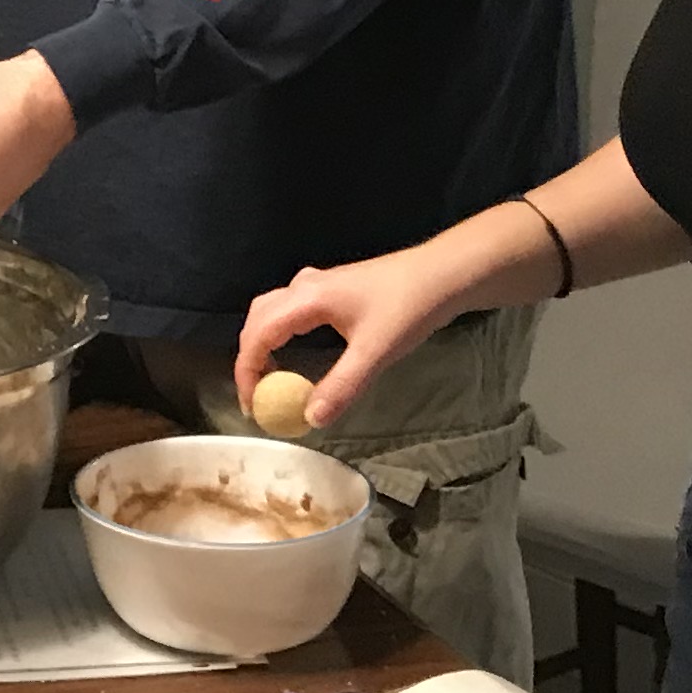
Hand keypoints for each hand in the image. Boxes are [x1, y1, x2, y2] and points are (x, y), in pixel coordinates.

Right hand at [234, 247, 468, 430]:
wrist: (444, 273)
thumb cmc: (409, 307)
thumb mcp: (375, 353)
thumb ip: (341, 386)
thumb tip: (310, 419)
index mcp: (307, 298)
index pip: (258, 335)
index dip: (247, 372)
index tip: (252, 406)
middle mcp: (305, 286)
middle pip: (257, 318)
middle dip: (250, 358)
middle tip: (258, 396)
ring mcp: (319, 283)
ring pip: (272, 310)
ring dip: (263, 343)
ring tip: (272, 378)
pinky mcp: (333, 288)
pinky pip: (290, 309)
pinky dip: (280, 333)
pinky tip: (296, 350)